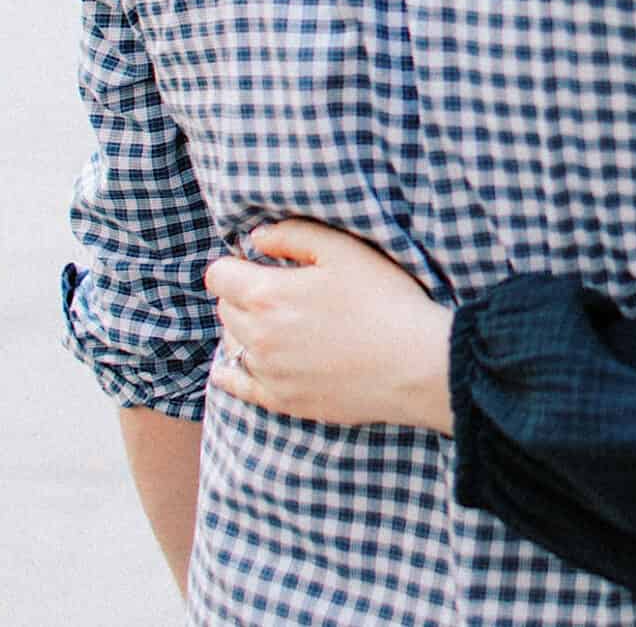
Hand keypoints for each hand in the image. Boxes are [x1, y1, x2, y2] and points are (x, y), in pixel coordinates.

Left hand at [203, 219, 455, 433]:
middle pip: (225, 308)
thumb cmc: (384, 300)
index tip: (259, 263)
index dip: (236, 264)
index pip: (219, 275)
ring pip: (232, 344)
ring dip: (244, 328)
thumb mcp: (344, 250)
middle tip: (278, 290)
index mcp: (267, 296)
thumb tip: (256, 238)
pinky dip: (229, 375)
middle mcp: (257, 337)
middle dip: (241, 294)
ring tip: (278, 322)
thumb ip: (293, 234)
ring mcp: (268, 373)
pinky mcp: (283, 400)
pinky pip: (239, 387)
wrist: (416, 364)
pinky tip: (224, 371)